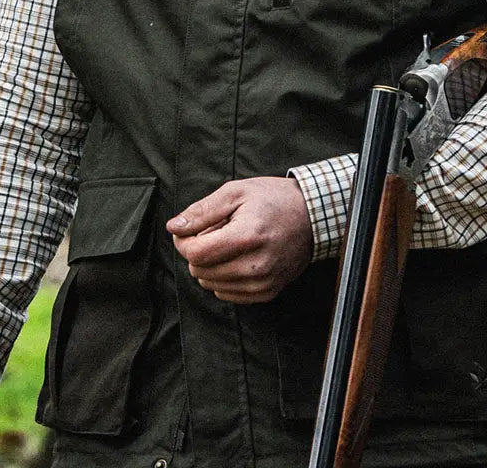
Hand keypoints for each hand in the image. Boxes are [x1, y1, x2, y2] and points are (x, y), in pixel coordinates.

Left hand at [167, 176, 312, 303]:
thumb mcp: (235, 192)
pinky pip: (227, 294)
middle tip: (214, 231)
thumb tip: (174, 227)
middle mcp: (256, 265)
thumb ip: (202, 211)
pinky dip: (223, 277)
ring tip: (229, 243)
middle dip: (198, 250)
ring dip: (211, 264)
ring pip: (211, 284)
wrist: (312, 216)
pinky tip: (236, 257)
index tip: (188, 229)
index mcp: (247, 237)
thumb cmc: (272, 199)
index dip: (183, 242)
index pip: (196, 254)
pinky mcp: (268, 292)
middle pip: (200, 271)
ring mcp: (263, 282)